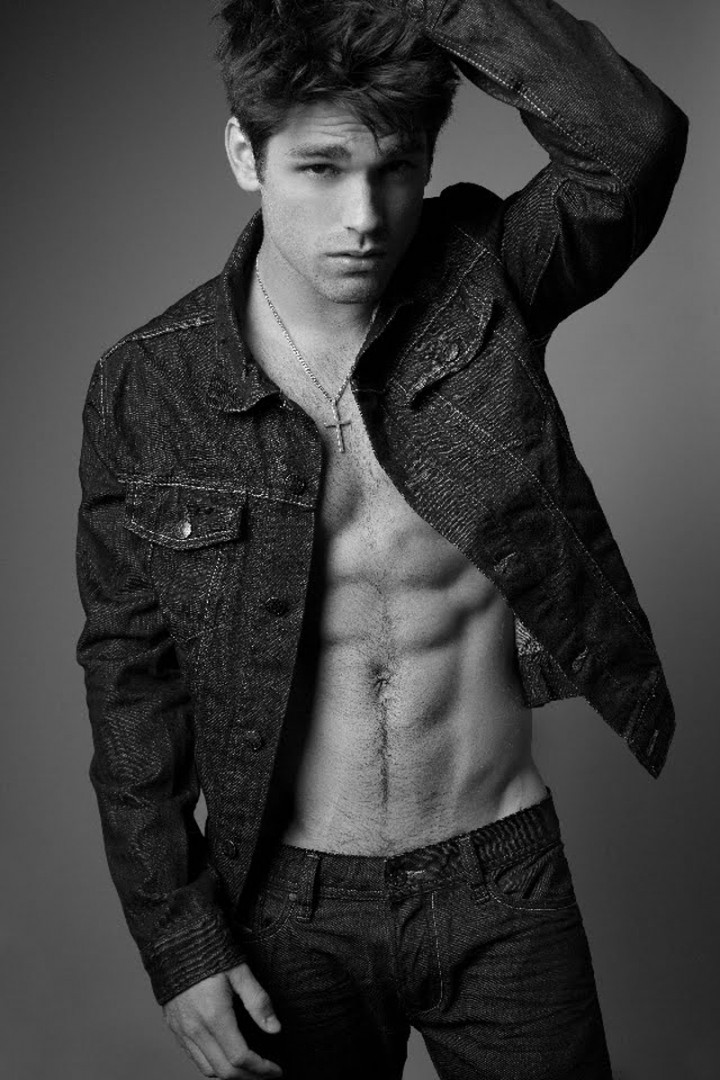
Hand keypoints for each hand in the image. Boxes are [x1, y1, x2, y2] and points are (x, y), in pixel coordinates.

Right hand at [163, 962, 282, 1077]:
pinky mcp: (175, 1028)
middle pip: (224, 1071)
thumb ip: (258, 1001)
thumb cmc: (209, 952)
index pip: (240, 1058)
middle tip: (267, 1075)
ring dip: (231, 1075)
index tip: (276, 1070)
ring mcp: (182, 1031)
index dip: (261, 1069)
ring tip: (250, 1070)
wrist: (175, 940)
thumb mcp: (240, 971)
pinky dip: (212, 1066)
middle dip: (250, 1078)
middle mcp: (195, 1029)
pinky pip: (194, 1058)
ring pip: (207, 1069)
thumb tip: (275, 1028)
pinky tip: (226, 1058)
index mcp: (214, 1016)